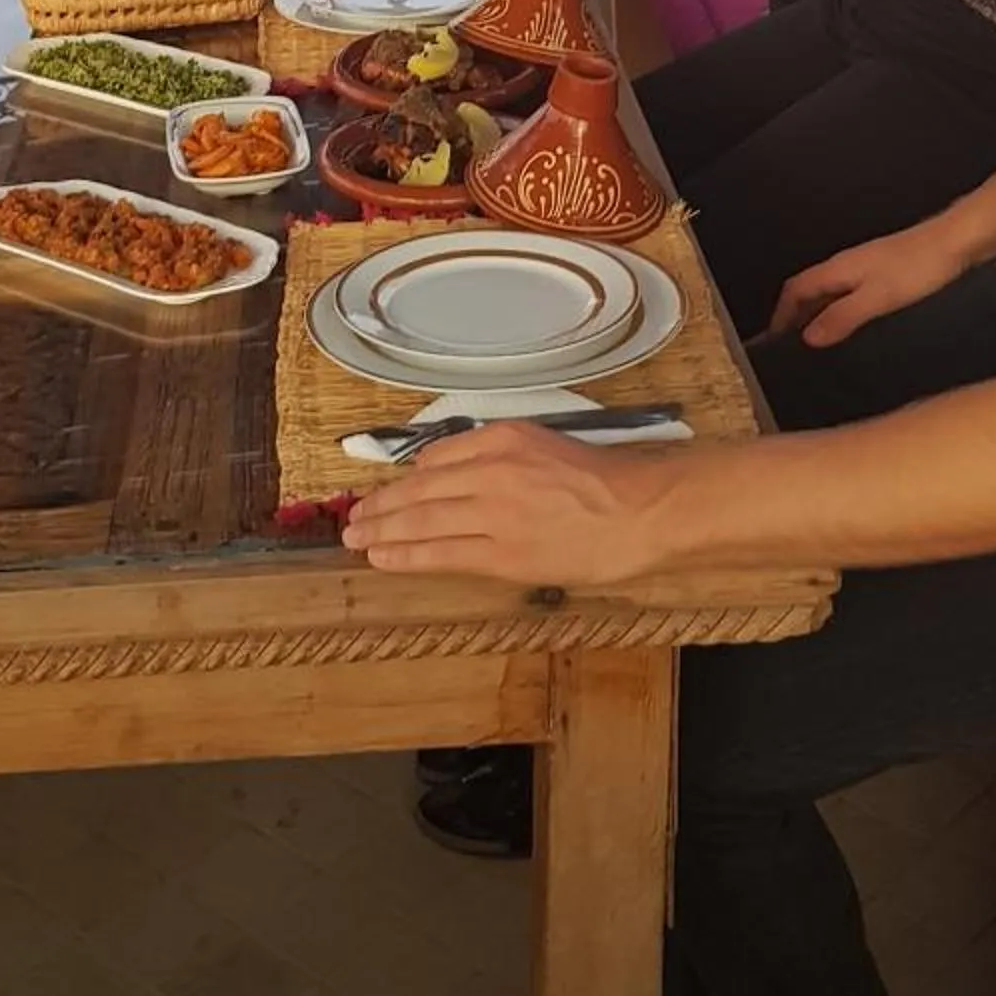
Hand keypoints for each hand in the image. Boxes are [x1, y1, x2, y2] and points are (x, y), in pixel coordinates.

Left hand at [341, 422, 659, 587]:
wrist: (642, 510)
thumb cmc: (606, 480)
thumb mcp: (546, 445)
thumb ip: (499, 453)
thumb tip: (447, 470)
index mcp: (505, 438)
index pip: (437, 457)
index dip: (403, 478)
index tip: (386, 490)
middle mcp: (493, 469)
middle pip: (421, 488)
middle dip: (381, 505)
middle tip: (353, 517)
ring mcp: (495, 512)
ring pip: (423, 519)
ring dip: (383, 530)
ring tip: (356, 539)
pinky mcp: (504, 553)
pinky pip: (442, 552)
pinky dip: (406, 555)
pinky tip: (382, 558)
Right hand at [769, 216, 970, 346]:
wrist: (958, 241)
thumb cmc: (918, 267)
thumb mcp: (877, 298)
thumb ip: (842, 316)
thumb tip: (807, 338)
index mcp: (838, 268)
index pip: (796, 290)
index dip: (780, 314)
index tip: (773, 341)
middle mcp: (847, 265)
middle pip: (810, 290)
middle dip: (795, 316)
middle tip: (792, 348)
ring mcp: (868, 267)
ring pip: (831, 291)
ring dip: (819, 314)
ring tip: (819, 343)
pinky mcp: (888, 273)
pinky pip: (852, 293)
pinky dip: (843, 311)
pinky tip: (856, 327)